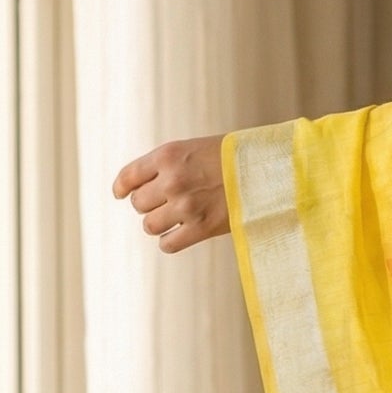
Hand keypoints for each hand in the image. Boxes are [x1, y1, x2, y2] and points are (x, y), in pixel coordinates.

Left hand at [112, 136, 228, 252]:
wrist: (270, 170)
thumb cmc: (235, 158)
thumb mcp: (196, 148)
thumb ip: (169, 165)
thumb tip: (139, 188)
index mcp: (169, 155)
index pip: (129, 176)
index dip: (122, 188)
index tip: (121, 194)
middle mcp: (173, 180)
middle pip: (138, 203)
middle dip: (149, 204)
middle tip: (166, 202)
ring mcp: (186, 206)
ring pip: (149, 225)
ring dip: (159, 223)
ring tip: (176, 217)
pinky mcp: (201, 228)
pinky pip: (167, 244)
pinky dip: (170, 241)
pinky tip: (181, 233)